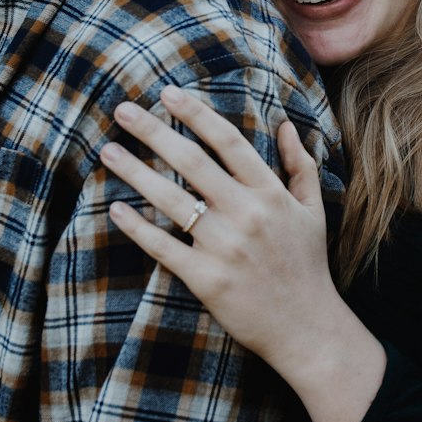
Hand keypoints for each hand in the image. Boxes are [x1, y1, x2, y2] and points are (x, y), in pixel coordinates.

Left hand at [102, 87, 348, 388]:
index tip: (167, 93)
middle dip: (154, 131)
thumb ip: (299, 165)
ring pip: (171, 199)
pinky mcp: (206, 279)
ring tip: (109, 151)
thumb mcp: (313, 210)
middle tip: (123, 110)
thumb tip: (286, 124)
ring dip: (136, 172)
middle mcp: (246, 214)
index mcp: (271, 193)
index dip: (196, 114)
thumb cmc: (308, 266)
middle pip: (192, 162)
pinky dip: (138, 227)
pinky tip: (115, 209)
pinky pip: (163, 247)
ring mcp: (224, 247)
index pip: (228, 141)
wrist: (307, 328)